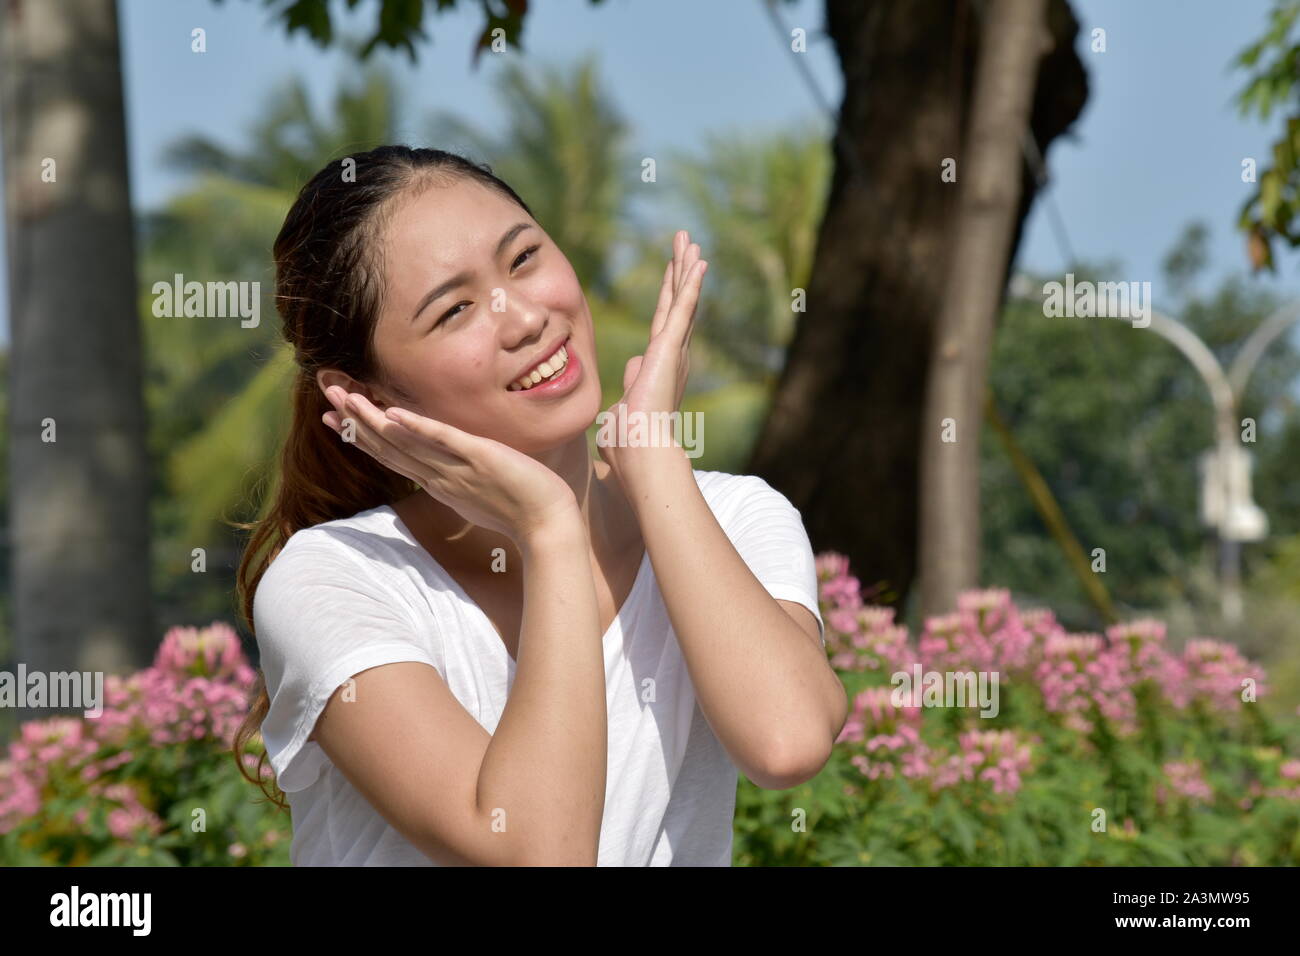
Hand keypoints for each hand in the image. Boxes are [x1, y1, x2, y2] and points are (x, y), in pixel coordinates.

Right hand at [322, 387, 578, 544]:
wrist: (549, 527)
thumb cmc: (521, 510)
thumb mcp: (481, 491)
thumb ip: (460, 477)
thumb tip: (449, 469)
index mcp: (439, 482)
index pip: (392, 456)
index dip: (361, 437)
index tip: (334, 418)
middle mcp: (440, 476)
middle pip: (389, 447)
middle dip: (355, 422)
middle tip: (324, 399)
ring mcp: (457, 468)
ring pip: (407, 442)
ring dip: (374, 420)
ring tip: (346, 398)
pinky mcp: (480, 458)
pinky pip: (445, 441)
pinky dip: (419, 428)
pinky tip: (394, 415)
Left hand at [598, 229, 706, 486]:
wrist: (638, 452)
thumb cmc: (627, 445)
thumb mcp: (622, 413)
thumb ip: (626, 394)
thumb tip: (627, 382)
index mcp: (660, 370)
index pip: (663, 327)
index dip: (669, 301)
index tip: (672, 280)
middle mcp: (673, 357)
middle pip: (677, 306)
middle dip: (680, 274)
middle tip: (687, 245)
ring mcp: (674, 351)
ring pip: (681, 301)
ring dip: (685, 269)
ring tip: (690, 241)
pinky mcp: (670, 348)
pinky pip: (683, 309)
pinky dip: (690, 285)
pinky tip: (698, 261)